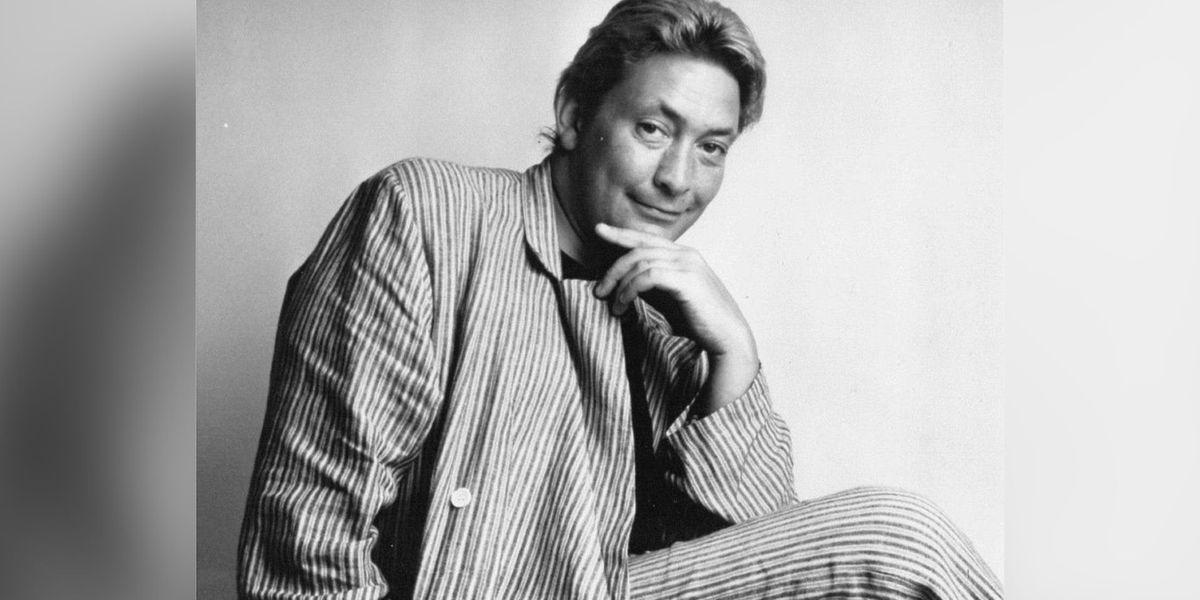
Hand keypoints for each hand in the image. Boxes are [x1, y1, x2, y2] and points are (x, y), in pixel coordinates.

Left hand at [592, 223, 758, 413]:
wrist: (727, 338)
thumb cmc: (699, 321)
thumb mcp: (669, 298)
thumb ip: (651, 285)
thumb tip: (624, 281)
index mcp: (683, 255)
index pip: (646, 238)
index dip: (621, 233)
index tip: (599, 230)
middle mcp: (686, 254)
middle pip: (638, 250)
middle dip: (613, 269)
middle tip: (599, 290)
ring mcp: (688, 265)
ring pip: (641, 263)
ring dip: (620, 285)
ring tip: (614, 306)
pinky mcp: (687, 281)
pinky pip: (649, 276)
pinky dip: (631, 289)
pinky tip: (625, 304)